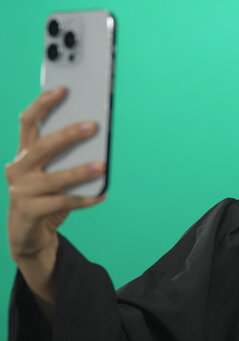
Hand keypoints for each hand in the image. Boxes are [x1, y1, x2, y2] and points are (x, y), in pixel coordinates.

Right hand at [6, 87, 105, 264]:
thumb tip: (96, 135)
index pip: (28, 122)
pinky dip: (84, 199)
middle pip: (42, 146)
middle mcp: (18, 169)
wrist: (28, 235)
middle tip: (94, 126)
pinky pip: (62, 203)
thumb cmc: (46, 196)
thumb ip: (65, 156)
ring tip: (103, 165)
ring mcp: (21, 191)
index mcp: (24, 153)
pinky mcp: (29, 212)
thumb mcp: (52, 172)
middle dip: (68, 134)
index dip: (44, 104)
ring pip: (55, 178)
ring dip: (80, 171)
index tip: (64, 89)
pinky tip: (102, 194)